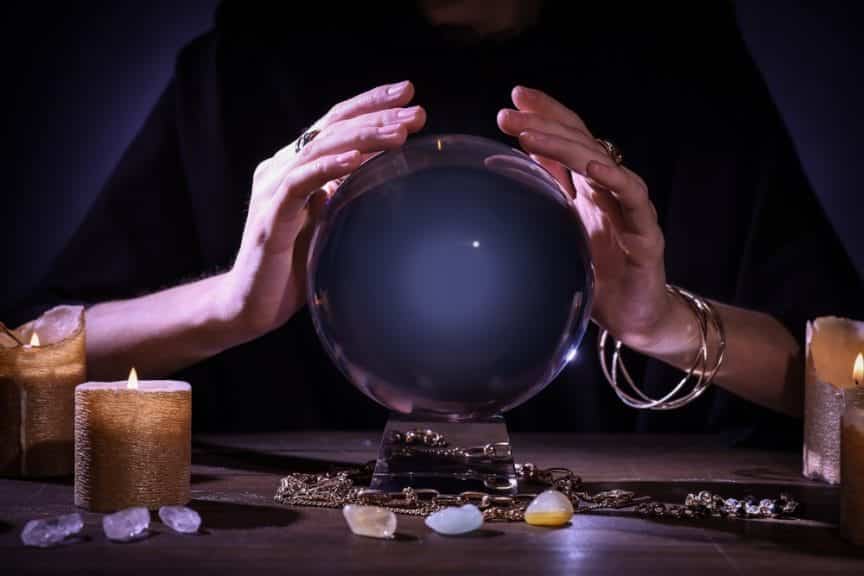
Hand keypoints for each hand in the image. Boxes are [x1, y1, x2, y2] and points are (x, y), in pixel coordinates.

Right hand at [222, 81, 425, 340]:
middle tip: (415, 107)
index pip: (334, 123)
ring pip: (318, 148)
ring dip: (362, 136)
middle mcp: (280, 169)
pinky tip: (356, 159)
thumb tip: (386, 174)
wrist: (249, 306)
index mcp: (295, 166)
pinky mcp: (269, 219)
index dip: (370, 104)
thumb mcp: (329, 222)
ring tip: (399, 132)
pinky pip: (299, 185)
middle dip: (375, 113)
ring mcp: (272, 191)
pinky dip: (328, 168)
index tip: (409, 94)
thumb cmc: (293, 267)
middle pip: (331, 127)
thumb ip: (347, 194)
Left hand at [497, 86, 679, 352]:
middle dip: (545, 123)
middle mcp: (611, 189)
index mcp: (590, 186)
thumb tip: (510, 159)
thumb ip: (549, 190)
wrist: (634, 317)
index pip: (569, 138)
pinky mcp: (646, 234)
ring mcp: (630, 208)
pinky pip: (632, 199)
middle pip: (581, 142)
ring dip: (566, 145)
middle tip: (510, 112)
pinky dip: (614, 179)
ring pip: (602, 163)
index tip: (513, 99)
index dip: (546, 114)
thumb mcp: (564, 226)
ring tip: (532, 134)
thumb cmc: (599, 273)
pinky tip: (591, 166)